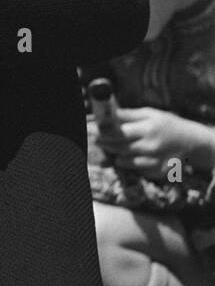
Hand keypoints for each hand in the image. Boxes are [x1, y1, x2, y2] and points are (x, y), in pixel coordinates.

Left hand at [98, 107, 214, 178]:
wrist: (193, 142)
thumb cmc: (167, 124)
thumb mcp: (150, 114)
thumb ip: (127, 115)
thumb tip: (106, 113)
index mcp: (148, 128)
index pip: (118, 132)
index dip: (102, 133)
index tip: (92, 131)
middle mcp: (151, 146)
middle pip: (119, 148)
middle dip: (105, 144)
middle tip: (97, 140)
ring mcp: (156, 161)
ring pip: (125, 162)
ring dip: (116, 155)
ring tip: (114, 149)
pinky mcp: (159, 172)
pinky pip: (137, 171)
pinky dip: (131, 165)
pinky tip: (130, 158)